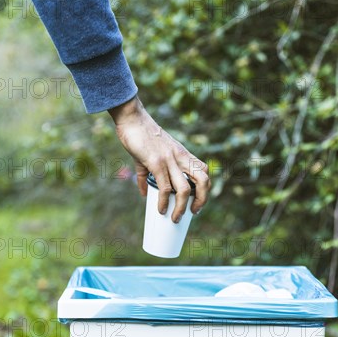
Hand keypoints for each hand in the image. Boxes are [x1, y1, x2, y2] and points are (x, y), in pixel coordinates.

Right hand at [108, 95, 210, 222]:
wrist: (132, 119)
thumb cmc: (140, 136)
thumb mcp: (150, 155)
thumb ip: (148, 175)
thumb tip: (145, 194)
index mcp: (183, 153)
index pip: (204, 171)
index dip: (205, 188)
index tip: (197, 201)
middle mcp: (181, 157)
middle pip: (203, 181)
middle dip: (202, 200)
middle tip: (193, 212)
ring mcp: (170, 160)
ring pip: (185, 189)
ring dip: (182, 207)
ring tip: (175, 217)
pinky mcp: (156, 163)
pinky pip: (165, 187)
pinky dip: (164, 202)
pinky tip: (161, 209)